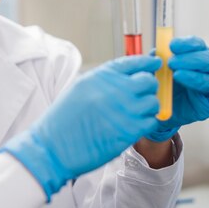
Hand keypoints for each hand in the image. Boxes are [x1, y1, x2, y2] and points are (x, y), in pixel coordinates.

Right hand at [0, 55, 160, 200]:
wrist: (53, 146)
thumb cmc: (63, 119)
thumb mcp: (80, 89)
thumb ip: (104, 81)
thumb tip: (128, 77)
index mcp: (101, 76)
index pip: (135, 61)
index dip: (148, 62)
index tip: (155, 64)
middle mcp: (115, 89)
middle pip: (149, 81)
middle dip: (148, 87)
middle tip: (141, 95)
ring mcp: (124, 110)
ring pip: (153, 103)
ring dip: (148, 108)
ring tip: (134, 114)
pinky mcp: (129, 131)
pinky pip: (150, 122)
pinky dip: (145, 123)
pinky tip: (132, 126)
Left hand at [147, 36, 208, 141]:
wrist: (160, 109)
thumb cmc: (160, 85)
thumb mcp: (153, 72)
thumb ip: (154, 62)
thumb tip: (155, 53)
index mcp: (195, 56)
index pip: (197, 45)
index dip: (187, 44)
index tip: (172, 46)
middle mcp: (207, 70)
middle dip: (191, 59)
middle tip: (172, 63)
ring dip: (195, 77)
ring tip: (177, 76)